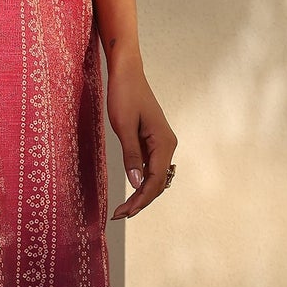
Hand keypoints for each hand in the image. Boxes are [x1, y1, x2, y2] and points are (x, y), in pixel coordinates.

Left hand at [105, 49, 175, 219]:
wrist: (127, 72)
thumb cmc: (124, 95)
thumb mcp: (123, 126)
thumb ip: (131, 155)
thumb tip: (137, 182)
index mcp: (164, 142)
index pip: (154, 181)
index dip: (140, 200)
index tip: (123, 213)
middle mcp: (168, 144)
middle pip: (157, 183)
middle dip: (140, 201)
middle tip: (118, 214)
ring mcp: (162, 142)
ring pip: (155, 176)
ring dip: (141, 193)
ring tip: (123, 208)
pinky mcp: (154, 140)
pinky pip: (151, 167)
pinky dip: (142, 181)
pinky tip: (131, 190)